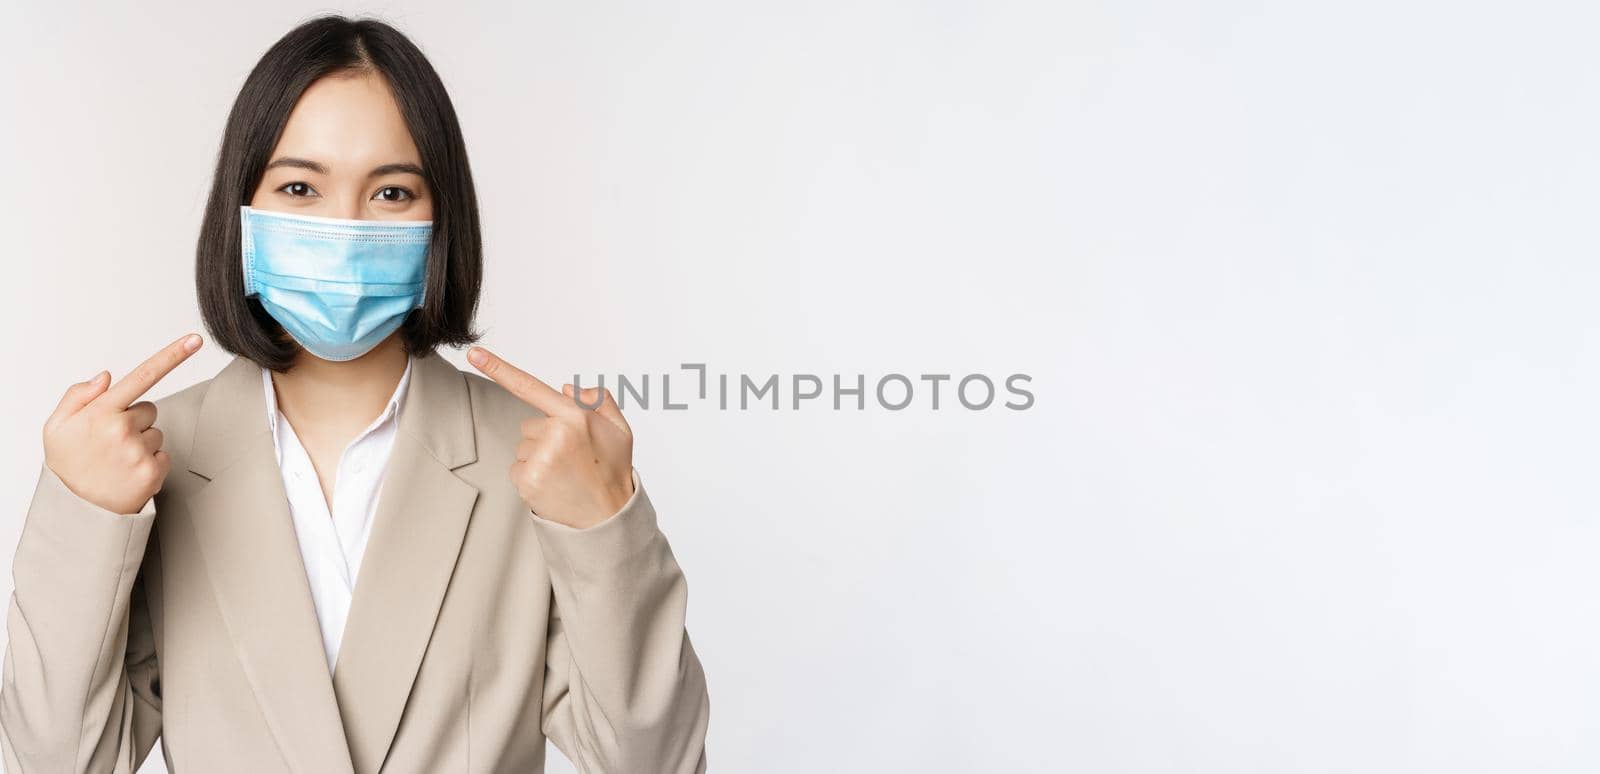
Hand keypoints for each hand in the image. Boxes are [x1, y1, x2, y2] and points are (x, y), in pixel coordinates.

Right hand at [43, 333, 203, 514]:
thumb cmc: (67, 464)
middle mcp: (122, 429)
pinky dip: (150, 462)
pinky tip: (128, 472)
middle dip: (133, 421)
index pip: (142, 376)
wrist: (76, 511)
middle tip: (109, 443)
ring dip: (141, 443)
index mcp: (100, 411)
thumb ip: (78, 396)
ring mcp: (139, 451)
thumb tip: (106, 376)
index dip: (172, 356)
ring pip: (156, 433)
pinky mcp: (153, 472)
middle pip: (148, 410)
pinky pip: (163, 455)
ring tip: (116, 461)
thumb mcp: (56, 426)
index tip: (195, 340)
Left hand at [467, 346, 634, 528]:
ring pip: (523, 447)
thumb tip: (565, 388)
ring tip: (564, 473)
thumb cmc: (613, 471)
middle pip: (530, 425)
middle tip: (572, 457)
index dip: (498, 368)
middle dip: (546, 437)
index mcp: (576, 416)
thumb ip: (599, 400)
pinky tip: (553, 484)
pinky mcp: (528, 480)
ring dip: (538, 457)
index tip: (474, 353)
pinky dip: (531, 475)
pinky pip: (518, 468)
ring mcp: (539, 458)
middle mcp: (555, 434)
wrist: (608, 518)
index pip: (530, 386)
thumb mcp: (621, 430)